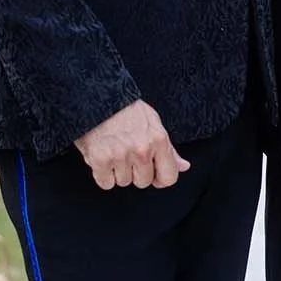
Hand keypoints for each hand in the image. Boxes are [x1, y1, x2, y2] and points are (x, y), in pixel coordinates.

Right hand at [74, 99, 188, 189]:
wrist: (97, 97)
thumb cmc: (125, 109)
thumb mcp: (153, 122)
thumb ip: (169, 149)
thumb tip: (183, 166)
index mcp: (158, 140)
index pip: (169, 177)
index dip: (160, 179)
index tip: (153, 175)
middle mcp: (142, 150)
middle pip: (144, 182)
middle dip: (135, 172)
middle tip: (127, 153)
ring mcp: (121, 156)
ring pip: (124, 182)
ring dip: (117, 171)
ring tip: (113, 150)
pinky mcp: (100, 160)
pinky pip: (105, 183)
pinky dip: (102, 174)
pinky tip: (102, 157)